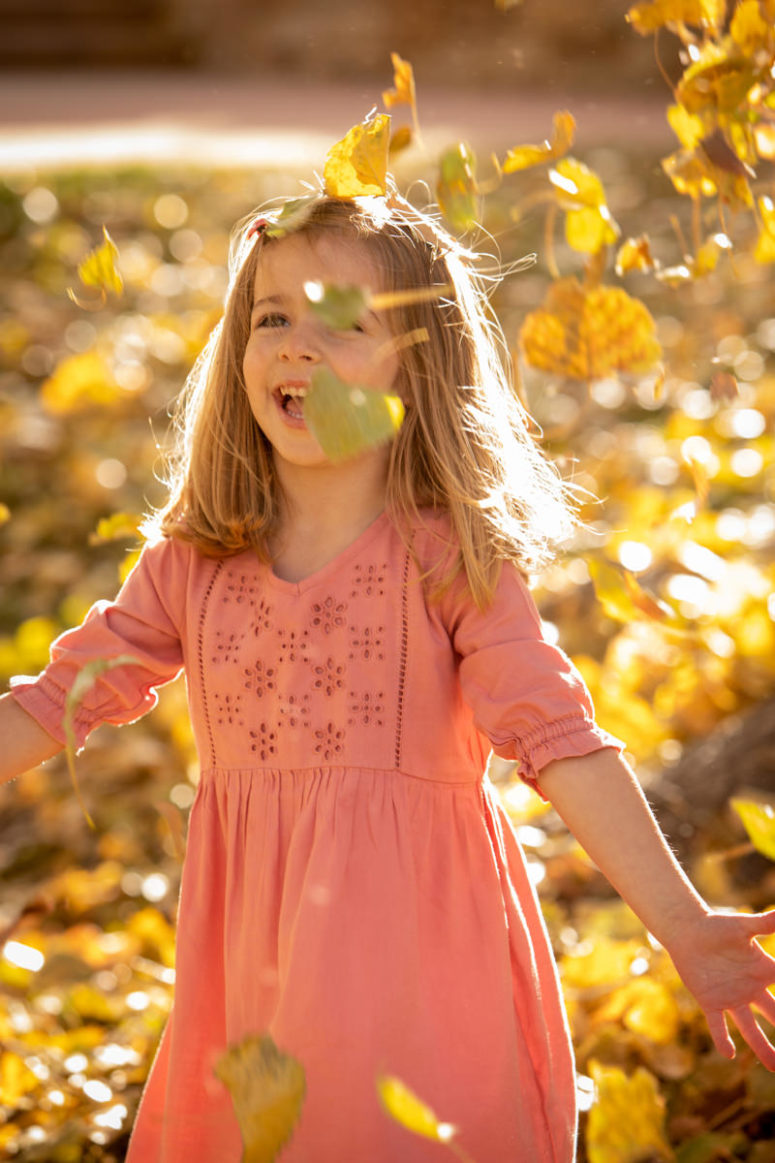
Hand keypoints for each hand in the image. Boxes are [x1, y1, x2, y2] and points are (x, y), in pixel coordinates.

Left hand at [665, 909, 774, 1069]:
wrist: (689, 931)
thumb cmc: (718, 927)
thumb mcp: (745, 926)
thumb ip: (767, 924)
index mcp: (764, 971)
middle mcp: (752, 989)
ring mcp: (732, 998)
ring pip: (751, 1029)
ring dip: (763, 1048)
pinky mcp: (711, 1001)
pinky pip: (718, 1024)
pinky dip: (722, 1038)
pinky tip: (729, 1053)